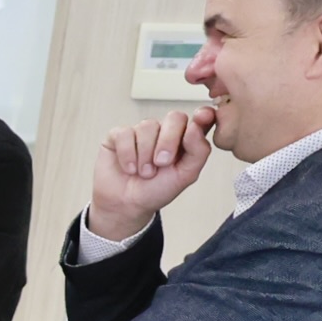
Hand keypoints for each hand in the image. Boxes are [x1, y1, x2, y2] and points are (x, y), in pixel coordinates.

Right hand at [84, 109, 214, 246]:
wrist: (126, 205)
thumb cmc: (156, 191)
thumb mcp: (185, 175)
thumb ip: (198, 151)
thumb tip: (195, 127)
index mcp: (186, 140)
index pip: (199, 119)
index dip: (203, 115)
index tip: (202, 118)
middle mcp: (165, 132)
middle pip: (174, 118)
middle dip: (168, 141)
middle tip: (161, 163)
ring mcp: (142, 132)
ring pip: (148, 126)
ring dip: (145, 154)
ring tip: (144, 172)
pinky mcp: (119, 136)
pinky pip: (125, 133)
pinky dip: (127, 154)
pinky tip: (129, 168)